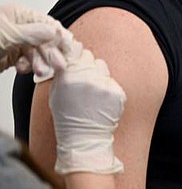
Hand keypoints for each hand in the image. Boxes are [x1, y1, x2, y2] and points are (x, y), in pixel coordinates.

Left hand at [0, 3, 72, 75]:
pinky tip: (24, 69)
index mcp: (18, 15)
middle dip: (51, 53)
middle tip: (58, 64)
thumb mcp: (7, 34)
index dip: (58, 35)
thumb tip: (54, 31)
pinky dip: (28, 67)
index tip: (68, 47)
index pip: (46, 23)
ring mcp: (15, 42)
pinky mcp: (11, 57)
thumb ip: (32, 33)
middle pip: (44, 39)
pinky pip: (27, 61)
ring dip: (40, 62)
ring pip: (37, 52)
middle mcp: (19, 27)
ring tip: (41, 71)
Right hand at [50, 48, 125, 174]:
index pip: (77, 51)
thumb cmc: (67, 116)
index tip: (76, 62)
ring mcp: (103, 85)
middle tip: (84, 82)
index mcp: (68, 77)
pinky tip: (102, 100)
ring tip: (93, 92)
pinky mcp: (117, 92)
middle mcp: (86, 78)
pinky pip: (113, 81)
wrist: (85, 137)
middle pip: (90, 57)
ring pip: (103, 66)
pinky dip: (108, 88)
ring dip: (99, 75)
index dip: (77, 57)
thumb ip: (62, 72)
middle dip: (87, 66)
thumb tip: (69, 55)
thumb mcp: (56, 92)